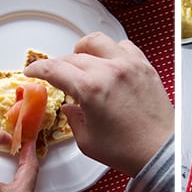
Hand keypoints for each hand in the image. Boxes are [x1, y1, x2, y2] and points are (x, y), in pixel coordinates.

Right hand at [24, 32, 173, 176]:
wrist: (160, 150)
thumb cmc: (127, 149)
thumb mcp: (87, 140)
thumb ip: (73, 119)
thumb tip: (70, 107)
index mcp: (91, 88)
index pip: (55, 68)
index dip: (38, 68)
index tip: (32, 70)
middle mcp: (110, 70)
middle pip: (73, 55)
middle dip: (60, 65)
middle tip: (57, 76)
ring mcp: (129, 65)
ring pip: (98, 41)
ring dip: (84, 49)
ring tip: (82, 63)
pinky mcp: (144, 67)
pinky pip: (123, 46)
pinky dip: (111, 50)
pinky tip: (109, 63)